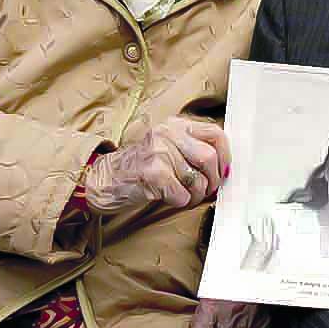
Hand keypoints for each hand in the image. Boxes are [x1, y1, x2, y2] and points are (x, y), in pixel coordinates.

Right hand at [83, 116, 229, 214]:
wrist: (103, 179)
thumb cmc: (140, 167)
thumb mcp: (168, 147)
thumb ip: (193, 149)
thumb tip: (225, 168)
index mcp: (175, 125)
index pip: (216, 134)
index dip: (226, 156)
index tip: (224, 172)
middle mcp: (167, 133)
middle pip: (209, 158)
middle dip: (212, 181)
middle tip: (205, 190)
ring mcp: (159, 152)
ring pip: (197, 181)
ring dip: (195, 196)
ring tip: (183, 195)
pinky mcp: (152, 173)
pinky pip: (182, 195)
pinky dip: (180, 202)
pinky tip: (168, 197)